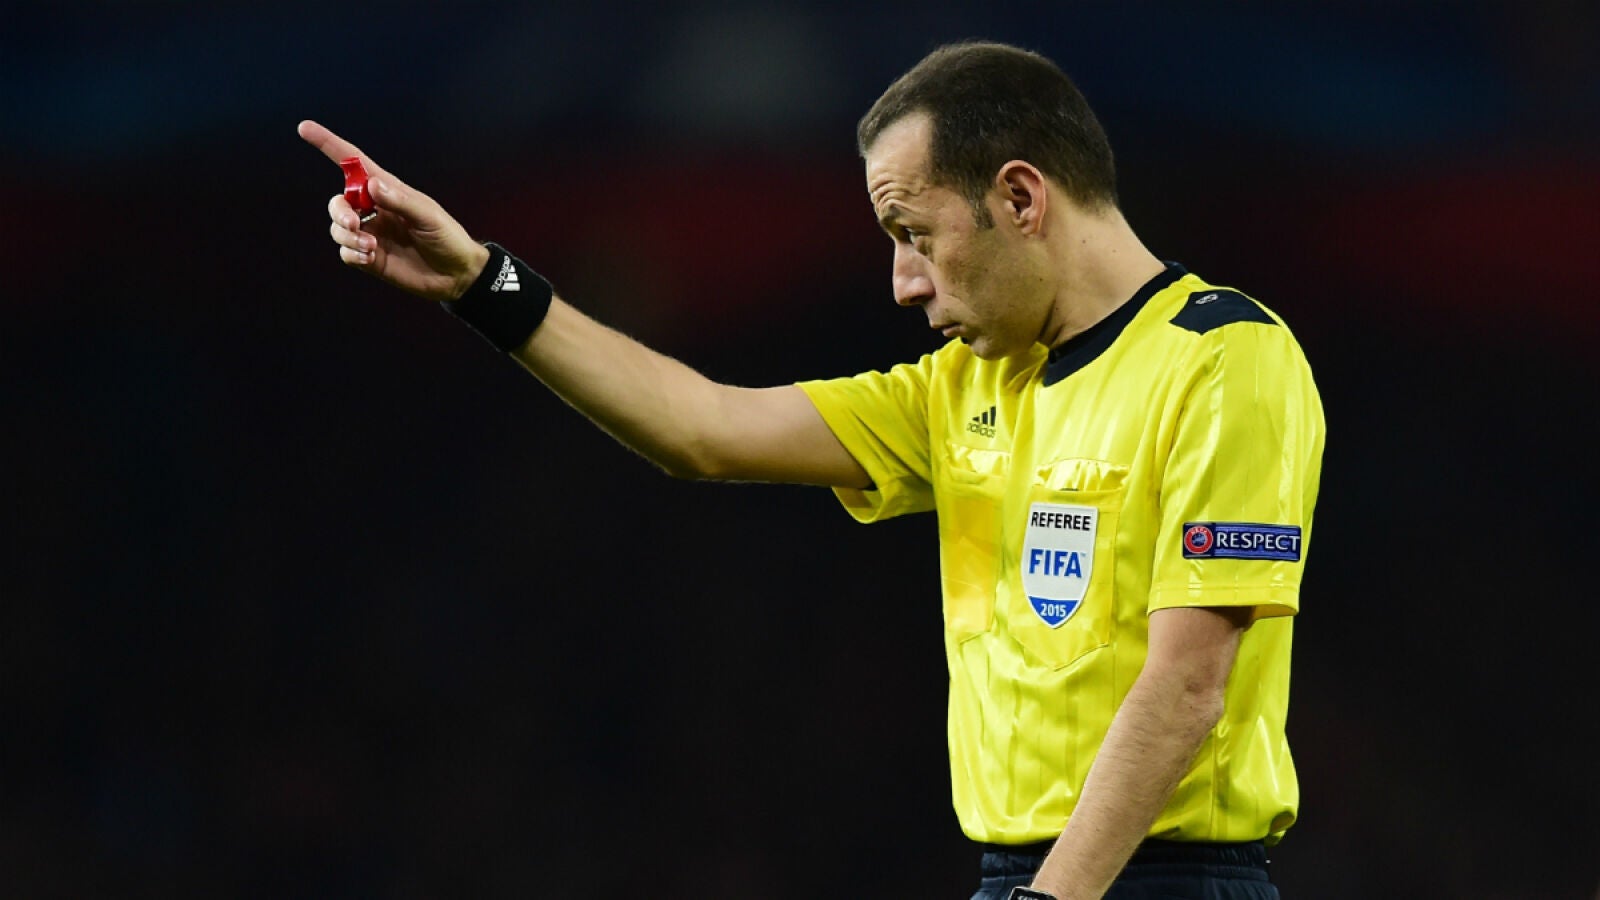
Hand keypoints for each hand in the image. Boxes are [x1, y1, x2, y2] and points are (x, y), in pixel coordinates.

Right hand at [298, 119, 490, 300]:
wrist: (457, 275)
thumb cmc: (448, 238)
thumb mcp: (428, 216)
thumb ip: (400, 201)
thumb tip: (370, 184)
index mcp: (388, 190)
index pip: (353, 163)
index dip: (329, 144)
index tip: (305, 128)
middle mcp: (374, 210)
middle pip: (338, 202)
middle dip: (339, 212)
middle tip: (353, 224)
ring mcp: (371, 234)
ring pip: (338, 228)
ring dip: (346, 236)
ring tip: (371, 247)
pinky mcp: (370, 259)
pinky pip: (345, 252)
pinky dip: (351, 254)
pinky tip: (369, 258)